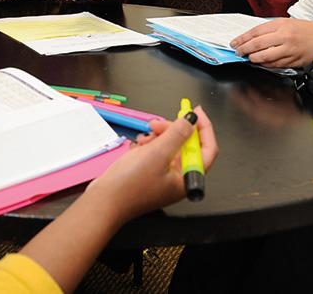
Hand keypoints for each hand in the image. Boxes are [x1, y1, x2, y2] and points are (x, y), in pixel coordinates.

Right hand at [89, 106, 216, 221]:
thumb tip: (191, 120)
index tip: (195, 112)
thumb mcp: (158, 154)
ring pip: (169, 145)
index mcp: (187, 178)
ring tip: (144, 139)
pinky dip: (149, 144)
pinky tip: (139, 145)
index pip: (207, 150)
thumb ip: (177, 134)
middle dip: (173, 131)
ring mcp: (163, 175)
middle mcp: (178, 178)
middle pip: (186, 145)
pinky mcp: (150, 171)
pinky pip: (156, 151)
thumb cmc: (130, 186)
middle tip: (158, 124)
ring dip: (158, 137)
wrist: (104, 200)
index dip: (204, 129)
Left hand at [228, 17, 312, 67]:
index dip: (243, 38)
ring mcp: (289, 50)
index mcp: (282, 24)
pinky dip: (265, 64)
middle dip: (244, 49)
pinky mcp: (294, 61)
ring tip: (249, 58)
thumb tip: (253, 36)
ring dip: (254, 59)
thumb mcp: (290, 23)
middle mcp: (285, 37)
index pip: (256, 32)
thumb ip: (272, 28)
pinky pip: (275, 65)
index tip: (235, 42)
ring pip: (265, 57)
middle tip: (238, 52)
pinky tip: (261, 63)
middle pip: (257, 45)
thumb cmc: (309, 30)